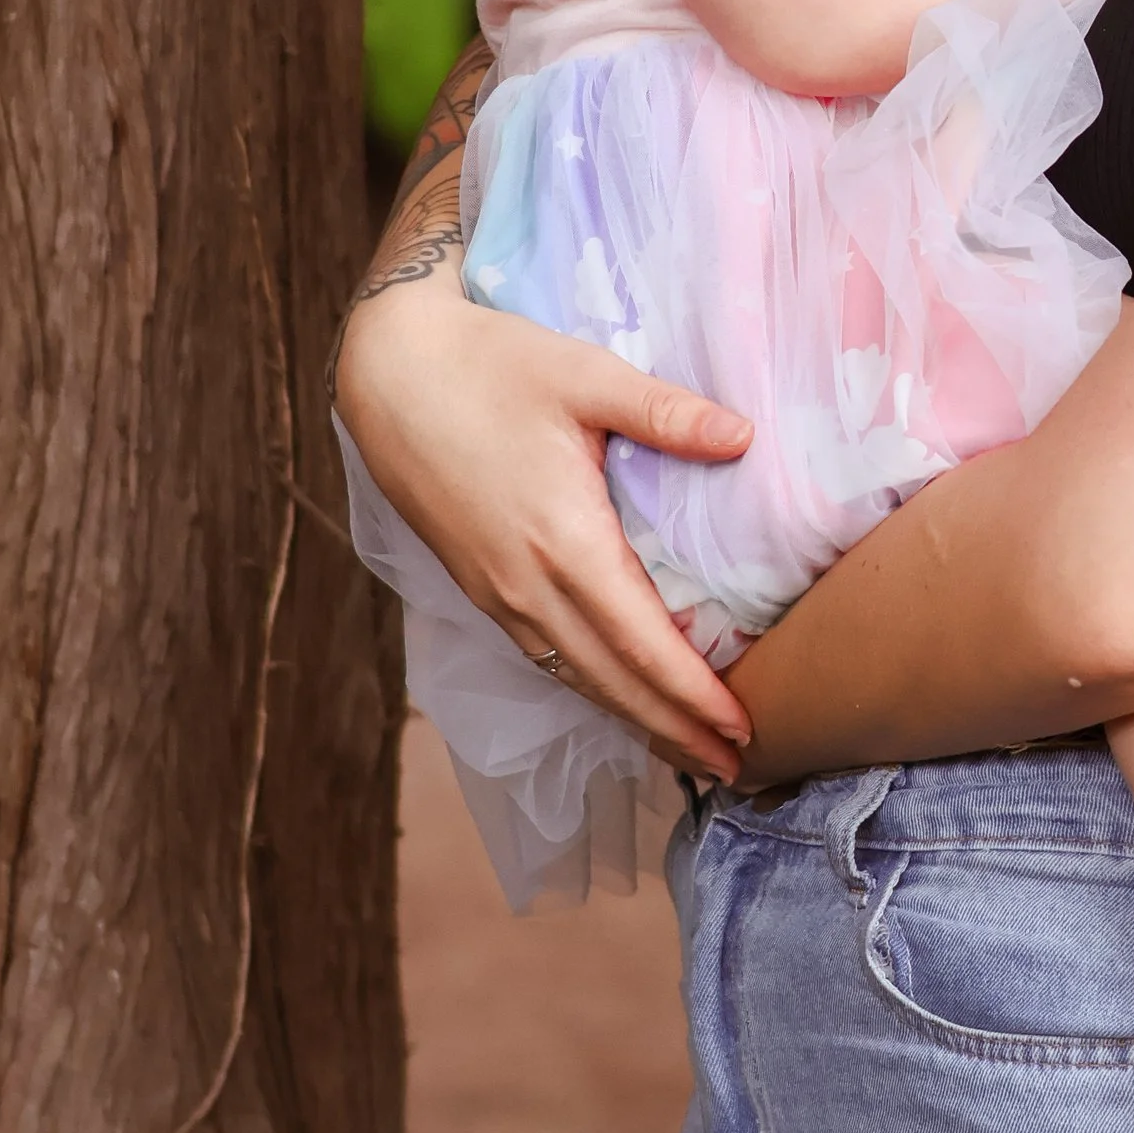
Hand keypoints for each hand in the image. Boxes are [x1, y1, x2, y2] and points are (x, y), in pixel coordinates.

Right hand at [336, 283, 757, 775]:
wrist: (388, 373)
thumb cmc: (490, 364)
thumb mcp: (585, 374)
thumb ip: (666, 411)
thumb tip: (745, 437)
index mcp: (563, 540)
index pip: (641, 642)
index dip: (692, 694)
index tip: (741, 727)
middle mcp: (528, 584)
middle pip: (611, 682)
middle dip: (675, 731)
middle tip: (737, 767)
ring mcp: (498, 594)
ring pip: (576, 678)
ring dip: (635, 721)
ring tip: (690, 753)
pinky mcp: (480, 588)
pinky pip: (546, 657)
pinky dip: (591, 690)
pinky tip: (619, 698)